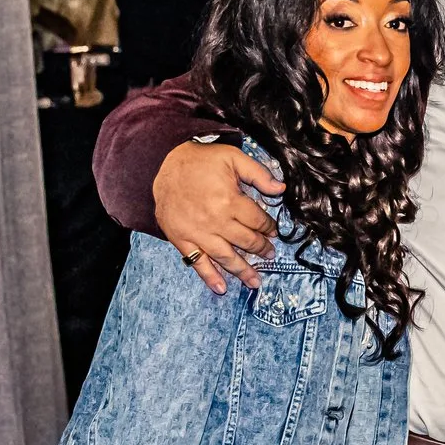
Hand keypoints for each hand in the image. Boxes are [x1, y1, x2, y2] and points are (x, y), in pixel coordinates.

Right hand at [156, 141, 279, 292]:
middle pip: (245, 241)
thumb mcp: (233, 157)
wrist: (164, 164)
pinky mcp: (181, 239)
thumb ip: (258, 173)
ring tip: (255, 281)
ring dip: (242, 271)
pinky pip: (197, 262)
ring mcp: (198, 233)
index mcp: (230, 201)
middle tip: (269, 253)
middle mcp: (215, 221)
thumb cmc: (201, 160)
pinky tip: (221, 287)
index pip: (257, 221)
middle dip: (261, 249)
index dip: (268, 227)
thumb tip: (280, 188)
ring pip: (225, 257)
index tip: (273, 231)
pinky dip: (209, 277)